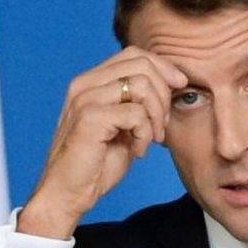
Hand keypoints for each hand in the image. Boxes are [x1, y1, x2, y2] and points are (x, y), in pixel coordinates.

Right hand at [17, 46, 187, 238]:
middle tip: (160, 125)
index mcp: (90, 82)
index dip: (163, 67)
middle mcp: (84, 85)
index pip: (134, 55)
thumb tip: (173, 81)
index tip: (179, 86)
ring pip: (142, 85)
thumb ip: (138, 101)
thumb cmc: (95, 163)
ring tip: (150, 138)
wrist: (68, 193)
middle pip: (141, 65)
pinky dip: (145, 134)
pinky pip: (136, 113)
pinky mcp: (90, 118)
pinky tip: (137, 150)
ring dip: (156, 115)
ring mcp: (85, 100)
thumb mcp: (122, 125)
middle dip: (163, 94)